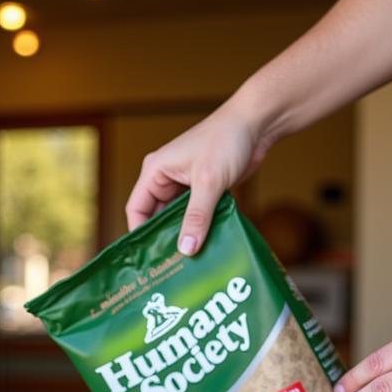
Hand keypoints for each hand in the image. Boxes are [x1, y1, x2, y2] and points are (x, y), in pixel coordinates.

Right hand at [125, 95, 275, 255]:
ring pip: (177, 218)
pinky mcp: (203, 190)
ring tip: (188, 262)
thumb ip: (197, 217)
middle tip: (170, 267)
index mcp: (155, 171)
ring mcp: (185, 185)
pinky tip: (205, 246)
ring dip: (184, 235)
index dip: (140, 234)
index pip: (136, 209)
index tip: (149, 258)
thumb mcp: (208, 182)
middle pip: (156, 217)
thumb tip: (186, 249)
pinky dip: (199, 228)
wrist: (255, 124)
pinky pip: (195, 215)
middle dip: (164, 239)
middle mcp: (165, 178)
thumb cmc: (226, 141)